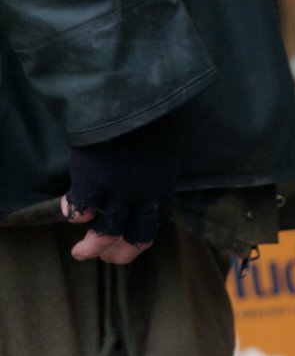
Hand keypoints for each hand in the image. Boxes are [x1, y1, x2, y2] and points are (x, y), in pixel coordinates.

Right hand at [61, 115, 179, 264]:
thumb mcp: (163, 144)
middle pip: (137, 238)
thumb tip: (149, 169)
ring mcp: (119, 190)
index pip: (156, 221)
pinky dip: (75, 215)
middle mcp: (145, 195)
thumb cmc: (148, 113)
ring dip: (93, 247)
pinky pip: (82, 209)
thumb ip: (154, 163)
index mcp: (163, 186)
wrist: (130, 96)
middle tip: (107, 258)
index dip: (140, 234)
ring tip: (81, 253)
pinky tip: (70, 216)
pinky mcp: (93, 180)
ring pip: (108, 232)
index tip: (130, 238)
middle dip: (122, 253)